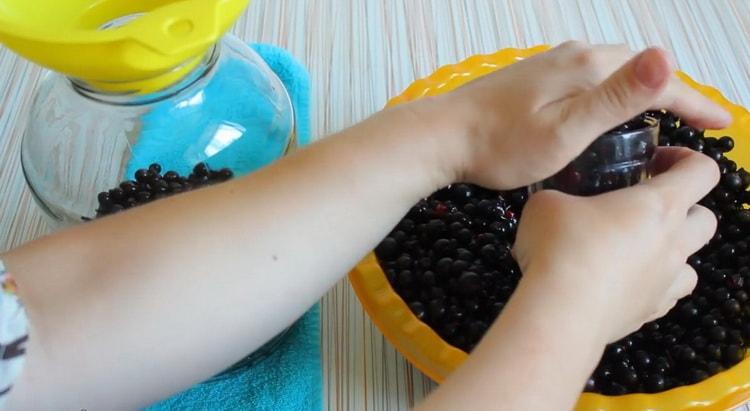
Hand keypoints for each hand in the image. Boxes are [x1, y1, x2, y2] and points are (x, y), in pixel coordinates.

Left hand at [437, 41, 730, 189]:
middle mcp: (575, 54)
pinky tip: (609, 109)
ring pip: (614, 70)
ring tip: (664, 117)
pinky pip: (591, 75)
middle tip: (699, 123)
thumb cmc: (501, 146)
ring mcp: (553, 61)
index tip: (722, 125)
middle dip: (674, 94)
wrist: (444, 136)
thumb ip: (615, 98)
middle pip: (640, 70)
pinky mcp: (537, 73)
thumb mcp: (564, 132)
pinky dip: (614, 89)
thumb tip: (666, 58)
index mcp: (589, 67)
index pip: (658, 81)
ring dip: (643, 90)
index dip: (695, 103)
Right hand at [512, 147, 718, 342]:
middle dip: (684, 207)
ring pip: (691, 263)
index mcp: (658, 206)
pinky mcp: (649, 313)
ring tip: (635, 250)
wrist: (561, 312)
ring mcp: (665, 282)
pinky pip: (665, 295)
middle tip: (644, 206)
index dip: (686, 158)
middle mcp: (672, 243)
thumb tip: (556, 204)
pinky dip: (652, 285)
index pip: (702, 171)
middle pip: (707, 218)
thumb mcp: (547, 202)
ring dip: (671, 252)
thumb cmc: (560, 247)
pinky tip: (621, 282)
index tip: (654, 161)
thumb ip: (561, 195)